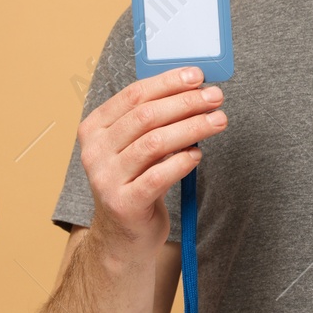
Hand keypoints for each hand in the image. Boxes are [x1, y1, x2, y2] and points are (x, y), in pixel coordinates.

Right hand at [76, 66, 228, 254]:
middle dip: (186, 102)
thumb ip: (154, 120)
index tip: (197, 75)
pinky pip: (158, 176)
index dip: (168, 82)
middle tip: (216, 97)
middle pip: (146, 116)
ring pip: (155, 143)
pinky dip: (182, 162)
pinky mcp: (124, 204)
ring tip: (218, 120)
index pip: (133, 95)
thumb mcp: (135, 146)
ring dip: (193, 128)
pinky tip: (198, 155)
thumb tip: (195, 88)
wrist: (122, 236)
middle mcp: (95, 152)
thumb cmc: (136, 181)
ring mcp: (106, 179)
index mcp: (94, 128)